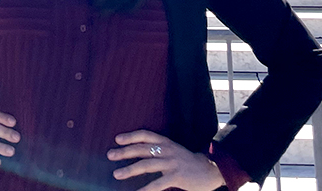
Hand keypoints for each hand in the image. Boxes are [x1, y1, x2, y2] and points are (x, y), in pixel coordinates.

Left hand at [108, 130, 225, 190]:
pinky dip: (146, 189)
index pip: (146, 135)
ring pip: (146, 165)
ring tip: (116, 174)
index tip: (117, 139)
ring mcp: (172, 163)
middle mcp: (167, 150)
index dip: (131, 136)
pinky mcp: (176, 176)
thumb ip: (159, 151)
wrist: (211, 169)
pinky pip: (157, 184)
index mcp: (166, 142)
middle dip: (124, 152)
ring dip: (129, 170)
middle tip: (110, 155)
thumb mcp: (174, 151)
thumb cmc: (188, 162)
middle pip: (142, 149)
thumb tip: (140, 154)